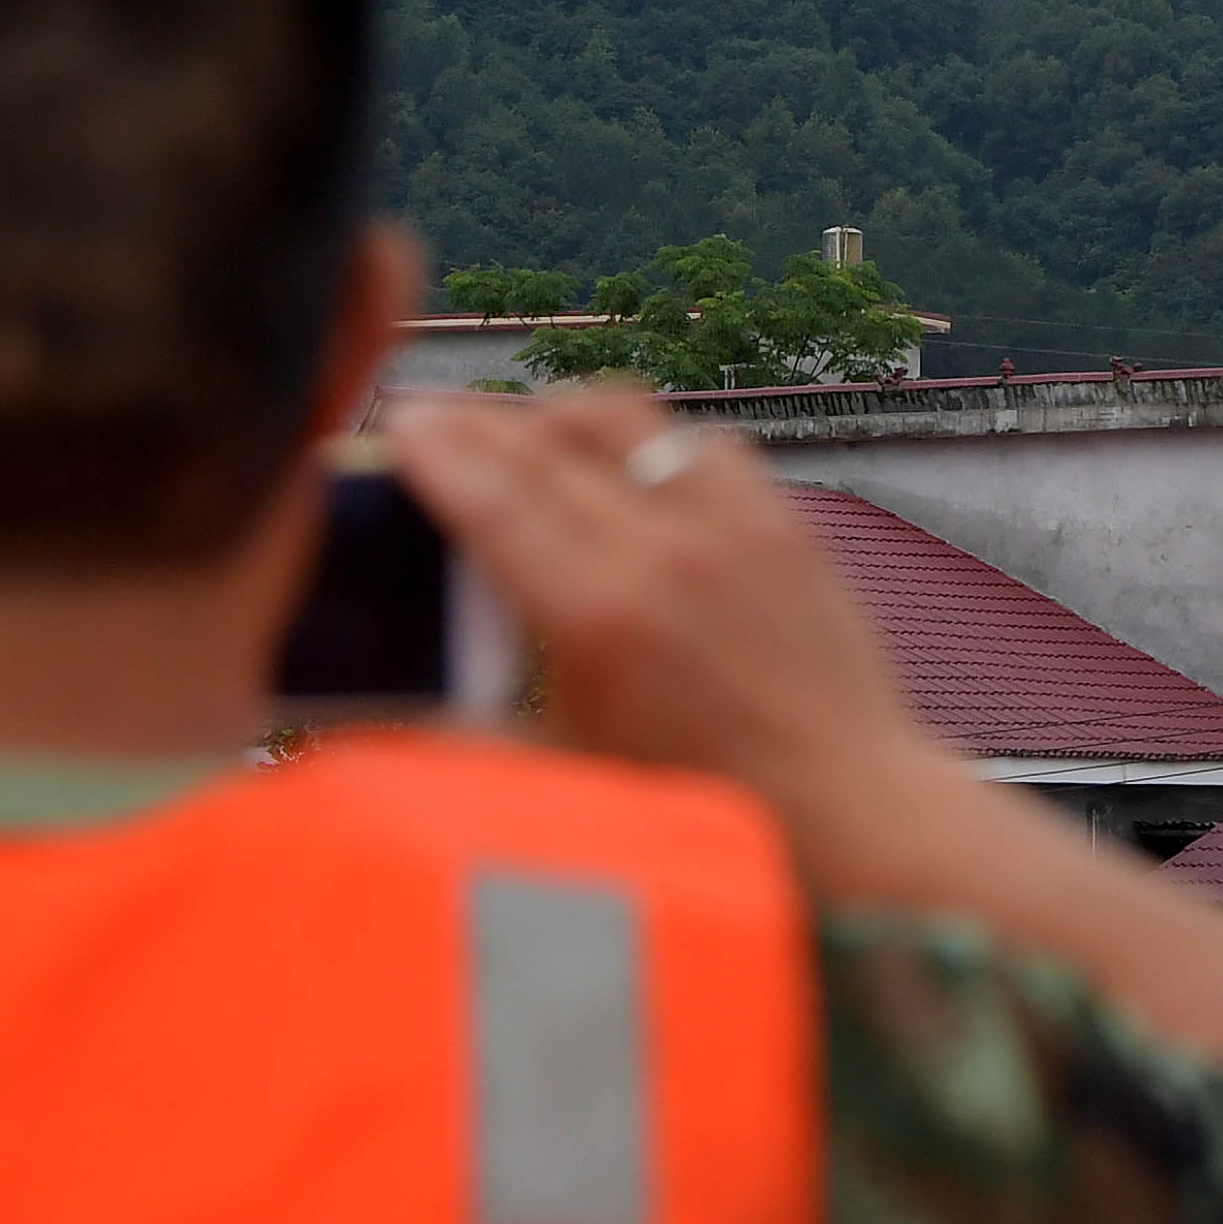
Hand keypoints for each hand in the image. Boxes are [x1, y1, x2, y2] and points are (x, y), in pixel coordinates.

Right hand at [379, 385, 950, 845]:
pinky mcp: (783, 521)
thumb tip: (378, 717)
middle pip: (545, 445)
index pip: (495, 497)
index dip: (437, 449)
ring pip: (622, 419)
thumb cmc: (704, 807)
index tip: (398, 423)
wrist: (844, 807)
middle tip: (431, 417)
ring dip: (558, 416)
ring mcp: (732, 526)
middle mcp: (665, 552)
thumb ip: (466, 733)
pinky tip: (622, 464)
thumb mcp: (567, 773)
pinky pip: (698, 441)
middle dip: (476, 422)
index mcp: (598, 618)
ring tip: (519, 433)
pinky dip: (646, 440)